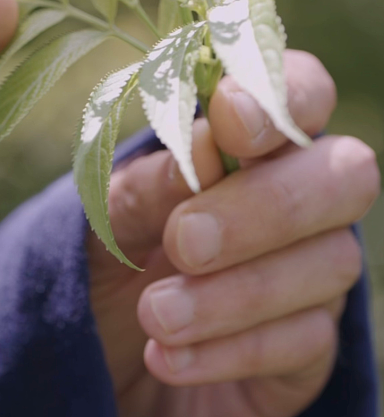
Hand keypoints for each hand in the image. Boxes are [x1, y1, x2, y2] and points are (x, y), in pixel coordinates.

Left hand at [90, 50, 378, 415]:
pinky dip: (231, 349)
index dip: (281, 94)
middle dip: (265, 206)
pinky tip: (169, 356)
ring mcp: (313, 271)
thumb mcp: (106, 219)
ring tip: (155, 315)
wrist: (100, 357)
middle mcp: (299, 195)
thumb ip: (149, 184)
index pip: (300, 88)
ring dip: (233, 294)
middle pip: (344, 174)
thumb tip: (204, 152)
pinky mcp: (311, 347)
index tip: (230, 120)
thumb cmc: (108, 261)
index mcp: (247, 140)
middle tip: (185, 242)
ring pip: (328, 264)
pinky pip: (305, 342)